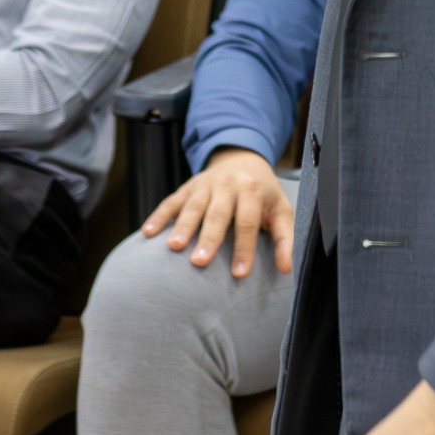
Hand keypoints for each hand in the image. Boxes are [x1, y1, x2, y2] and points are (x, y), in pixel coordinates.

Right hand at [143, 148, 294, 277]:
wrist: (242, 159)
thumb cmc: (263, 194)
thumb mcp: (281, 211)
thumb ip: (285, 239)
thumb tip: (286, 269)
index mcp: (252, 190)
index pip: (247, 222)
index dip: (244, 248)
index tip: (239, 274)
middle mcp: (227, 184)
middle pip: (218, 213)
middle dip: (209, 238)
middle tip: (199, 262)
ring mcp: (204, 184)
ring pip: (192, 206)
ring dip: (182, 226)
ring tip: (173, 247)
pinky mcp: (187, 187)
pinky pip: (171, 201)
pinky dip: (159, 216)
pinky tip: (148, 233)